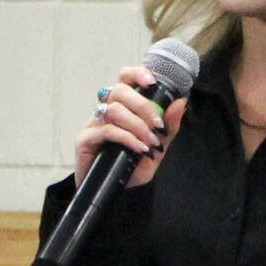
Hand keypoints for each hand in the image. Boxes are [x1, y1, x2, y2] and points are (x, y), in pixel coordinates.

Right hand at [75, 65, 188, 187]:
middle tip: (157, 125)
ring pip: (114, 110)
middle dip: (143, 106)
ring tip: (149, 143)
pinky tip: (138, 148)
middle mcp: (106, 111)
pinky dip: (126, 138)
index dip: (137, 74)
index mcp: (122, 107)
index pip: (125, 79)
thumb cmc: (130, 167)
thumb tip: (180, 103)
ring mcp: (93, 124)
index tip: (152, 82)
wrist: (110, 191)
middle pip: (119, 90)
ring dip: (137, 125)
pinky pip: (106, 130)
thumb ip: (168, 127)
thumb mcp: (156, 148)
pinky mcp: (85, 139)